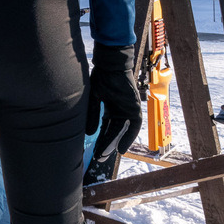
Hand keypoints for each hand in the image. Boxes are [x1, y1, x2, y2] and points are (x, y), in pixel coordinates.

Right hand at [85, 44, 141, 161]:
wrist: (111, 66)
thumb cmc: (101, 78)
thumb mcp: (93, 99)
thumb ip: (91, 116)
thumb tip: (88, 134)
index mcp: (108, 107)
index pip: (104, 128)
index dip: (100, 139)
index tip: (95, 152)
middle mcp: (118, 110)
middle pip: (113, 132)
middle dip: (106, 145)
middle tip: (99, 158)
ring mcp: (127, 109)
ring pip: (122, 131)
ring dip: (115, 143)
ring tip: (106, 155)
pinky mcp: (135, 108)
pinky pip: (134, 127)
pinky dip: (128, 138)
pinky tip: (121, 148)